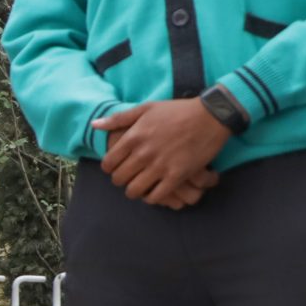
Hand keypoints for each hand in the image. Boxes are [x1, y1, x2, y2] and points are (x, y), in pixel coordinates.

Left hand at [95, 99, 230, 206]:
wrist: (211, 115)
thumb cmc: (177, 111)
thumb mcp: (145, 108)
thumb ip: (118, 119)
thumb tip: (94, 125)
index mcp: (133, 137)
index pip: (108, 163)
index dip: (109, 168)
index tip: (117, 167)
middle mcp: (143, 153)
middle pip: (119, 179)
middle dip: (121, 180)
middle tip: (129, 177)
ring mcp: (160, 165)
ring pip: (135, 191)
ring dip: (135, 191)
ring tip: (141, 186)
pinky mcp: (178, 175)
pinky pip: (156, 196)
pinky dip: (153, 197)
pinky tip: (155, 191)